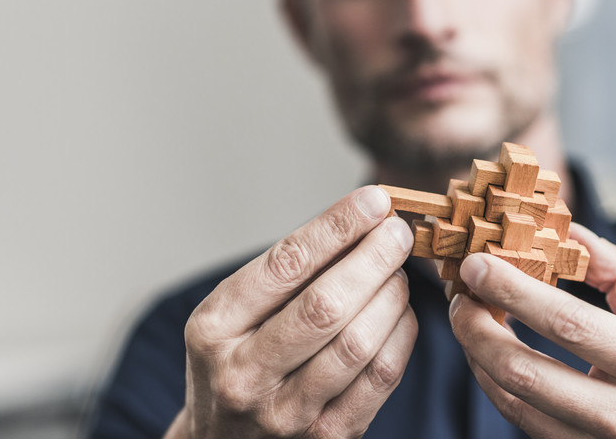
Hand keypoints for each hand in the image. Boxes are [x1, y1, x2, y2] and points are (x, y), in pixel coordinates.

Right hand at [165, 186, 417, 438]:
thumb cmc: (236, 360)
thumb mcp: (233, 314)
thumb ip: (286, 272)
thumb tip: (360, 218)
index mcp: (214, 329)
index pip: (286, 264)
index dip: (337, 226)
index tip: (373, 200)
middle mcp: (244, 374)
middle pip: (326, 305)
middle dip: (373, 258)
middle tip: (398, 232)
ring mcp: (285, 413)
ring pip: (358, 342)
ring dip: (391, 295)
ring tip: (398, 271)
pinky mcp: (327, 436)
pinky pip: (380, 377)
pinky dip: (401, 335)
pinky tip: (400, 312)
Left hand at [448, 223, 615, 438]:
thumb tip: (572, 231)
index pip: (569, 322)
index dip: (514, 291)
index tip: (477, 263)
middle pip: (525, 371)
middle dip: (476, 328)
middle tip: (458, 295)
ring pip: (514, 403)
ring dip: (478, 356)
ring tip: (468, 319)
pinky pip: (522, 425)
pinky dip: (495, 386)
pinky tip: (488, 357)